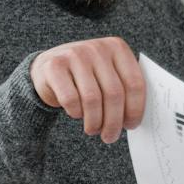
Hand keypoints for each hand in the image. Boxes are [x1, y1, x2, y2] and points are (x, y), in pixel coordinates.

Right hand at [31, 37, 145, 144]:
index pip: (134, 83)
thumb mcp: (108, 75)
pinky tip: (76, 114)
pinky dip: (75, 112)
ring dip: (94, 122)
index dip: (135, 109)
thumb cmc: (86, 77)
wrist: (49, 67)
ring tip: (93, 129)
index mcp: (118, 48)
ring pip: (92, 98)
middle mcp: (97, 48)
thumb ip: (124, 89)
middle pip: (114, 93)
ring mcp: (75, 54)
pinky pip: (71, 99)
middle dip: (113, 121)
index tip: (131, 125)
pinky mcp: (55, 66)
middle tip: (110, 136)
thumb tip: (133, 120)